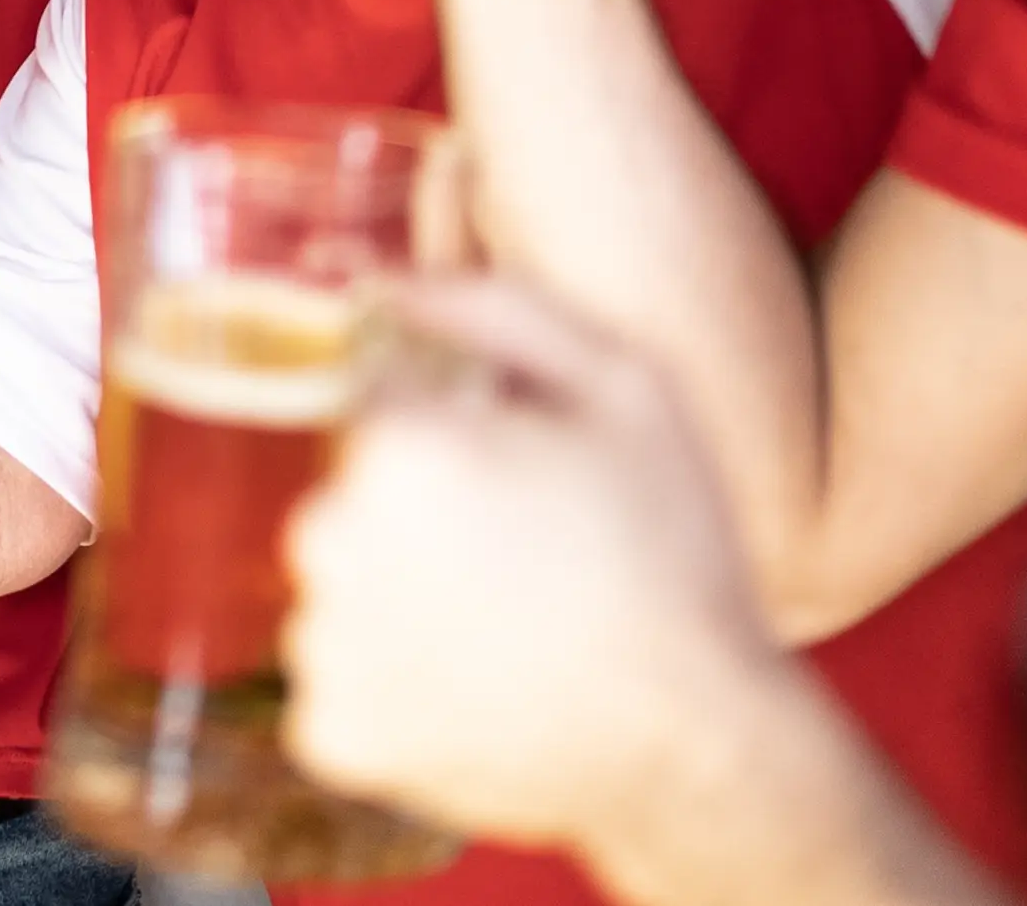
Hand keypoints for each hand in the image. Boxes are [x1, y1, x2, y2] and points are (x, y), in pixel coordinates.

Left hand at [281, 277, 786, 853]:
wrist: (701, 745)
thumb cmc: (675, 554)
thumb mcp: (626, 388)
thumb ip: (493, 307)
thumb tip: (382, 282)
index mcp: (396, 444)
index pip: (376, 400)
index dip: (449, 433)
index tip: (515, 479)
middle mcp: (331, 538)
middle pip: (349, 492)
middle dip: (414, 507)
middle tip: (518, 553)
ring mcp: (325, 645)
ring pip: (344, 583)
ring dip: (399, 593)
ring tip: (506, 624)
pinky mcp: (332, 733)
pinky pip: (344, 675)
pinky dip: (395, 680)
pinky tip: (478, 683)